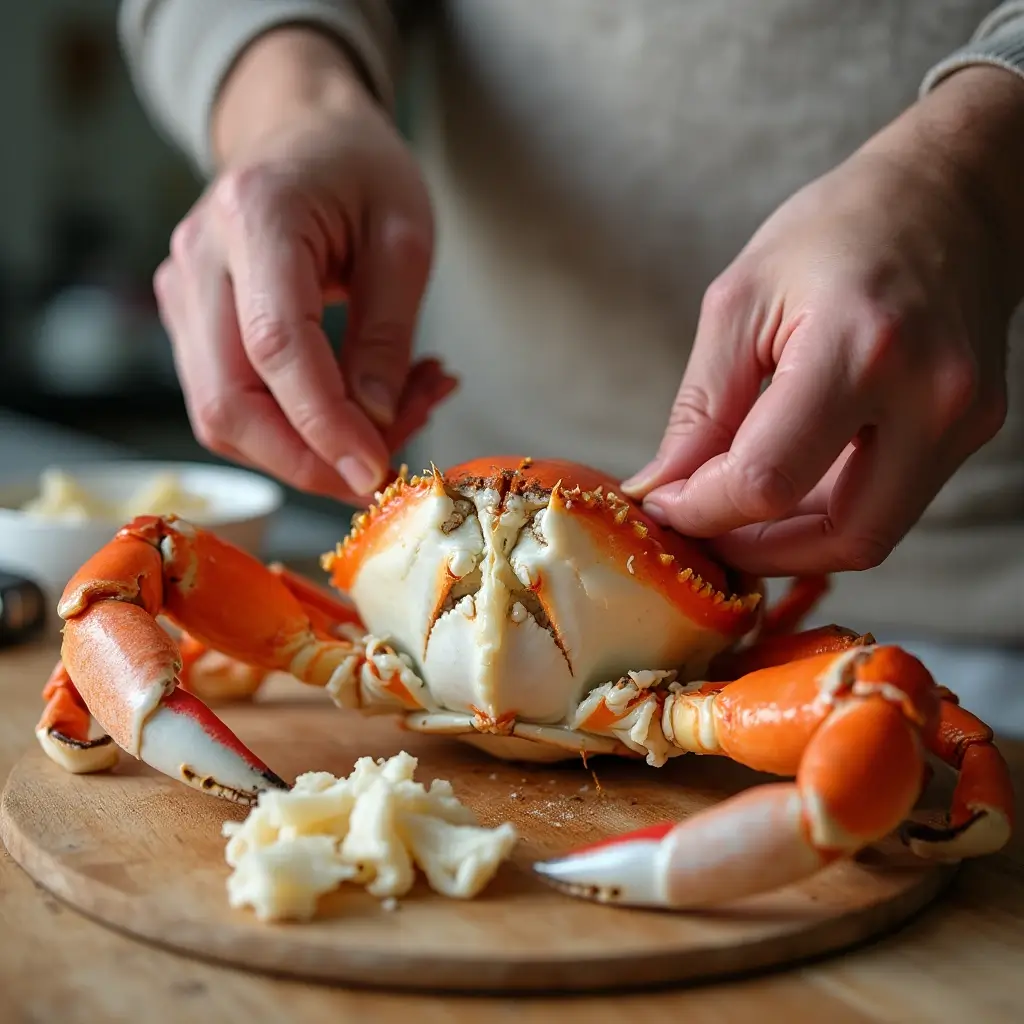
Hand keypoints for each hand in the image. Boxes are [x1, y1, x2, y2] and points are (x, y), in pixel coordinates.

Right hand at [154, 29, 455, 501]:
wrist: (300, 131)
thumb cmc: (361, 171)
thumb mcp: (405, 239)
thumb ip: (387, 335)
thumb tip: (373, 425)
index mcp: (257, 215)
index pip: (276, 345)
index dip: (325, 424)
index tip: (376, 471)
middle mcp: (199, 257)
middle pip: (228, 400)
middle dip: (308, 460)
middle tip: (383, 468)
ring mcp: (181, 292)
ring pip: (221, 415)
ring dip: (304, 450)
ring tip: (387, 422)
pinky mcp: (187, 323)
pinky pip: (229, 401)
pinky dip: (290, 428)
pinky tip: (350, 410)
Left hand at [622, 67, 1023, 576]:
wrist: (952, 193)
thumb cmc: (836, 230)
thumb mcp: (741, 302)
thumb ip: (700, 409)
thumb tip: (663, 491)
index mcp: (859, 348)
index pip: (767, 480)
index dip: (702, 511)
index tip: (663, 505)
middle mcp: (931, 395)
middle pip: (836, 536)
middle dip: (753, 551)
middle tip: (698, 532)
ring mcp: (963, 420)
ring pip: (868, 536)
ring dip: (790, 543)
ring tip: (733, 513)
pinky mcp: (972, 431)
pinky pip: (889, 507)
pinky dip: (826, 515)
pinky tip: (784, 491)